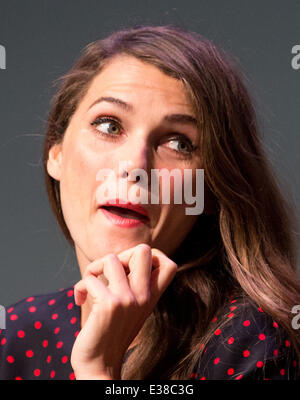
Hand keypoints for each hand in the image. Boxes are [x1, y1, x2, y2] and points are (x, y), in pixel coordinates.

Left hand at [70, 244, 176, 379]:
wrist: (99, 366)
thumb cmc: (110, 333)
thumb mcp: (131, 308)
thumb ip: (134, 285)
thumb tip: (123, 257)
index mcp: (151, 297)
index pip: (169, 263)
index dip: (152, 255)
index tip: (132, 267)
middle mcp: (144, 296)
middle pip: (144, 250)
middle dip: (122, 254)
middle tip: (110, 273)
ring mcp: (128, 299)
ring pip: (112, 258)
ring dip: (94, 268)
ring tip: (90, 283)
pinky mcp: (109, 304)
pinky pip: (90, 278)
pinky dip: (81, 286)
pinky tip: (80, 299)